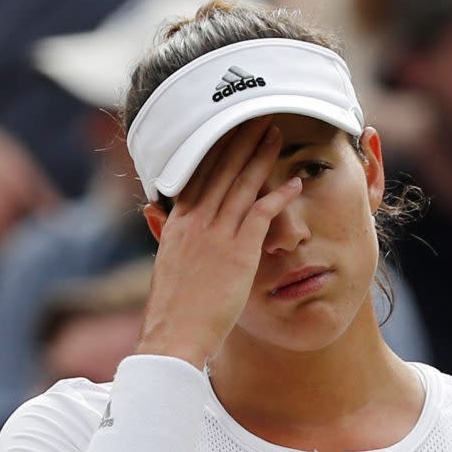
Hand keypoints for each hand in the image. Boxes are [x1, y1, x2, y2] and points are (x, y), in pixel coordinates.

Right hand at [136, 117, 302, 367]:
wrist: (174, 334)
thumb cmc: (173, 307)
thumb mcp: (163, 262)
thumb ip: (164, 233)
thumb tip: (157, 213)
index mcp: (176, 223)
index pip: (196, 175)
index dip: (214, 149)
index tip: (226, 128)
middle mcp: (195, 222)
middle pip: (220, 170)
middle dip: (240, 141)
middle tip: (257, 117)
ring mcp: (216, 235)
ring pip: (241, 185)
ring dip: (261, 157)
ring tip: (276, 134)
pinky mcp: (237, 252)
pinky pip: (260, 214)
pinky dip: (278, 195)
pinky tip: (294, 182)